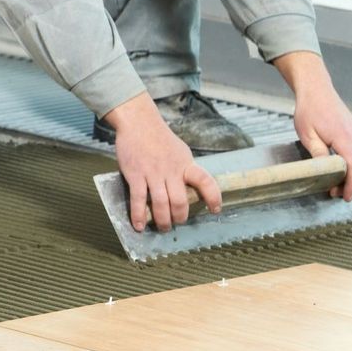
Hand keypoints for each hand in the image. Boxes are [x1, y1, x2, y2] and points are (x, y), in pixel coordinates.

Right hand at [104, 92, 221, 231]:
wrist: (138, 122)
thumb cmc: (159, 137)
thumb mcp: (180, 151)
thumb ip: (184, 168)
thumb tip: (190, 186)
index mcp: (186, 164)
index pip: (205, 181)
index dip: (213, 197)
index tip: (215, 210)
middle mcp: (172, 170)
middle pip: (180, 200)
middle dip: (179, 217)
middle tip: (176, 223)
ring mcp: (153, 173)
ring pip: (161, 203)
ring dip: (162, 220)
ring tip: (162, 227)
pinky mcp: (136, 174)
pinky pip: (138, 199)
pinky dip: (139, 215)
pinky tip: (138, 225)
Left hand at [275, 52, 351, 199]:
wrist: (317, 90)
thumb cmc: (309, 110)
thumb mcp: (307, 134)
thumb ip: (318, 153)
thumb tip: (326, 171)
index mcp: (343, 138)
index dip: (351, 184)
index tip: (345, 196)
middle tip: (339, 193)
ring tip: (342, 184)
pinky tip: (349, 170)